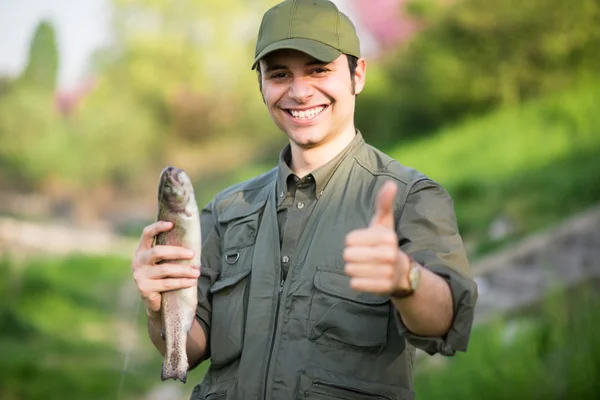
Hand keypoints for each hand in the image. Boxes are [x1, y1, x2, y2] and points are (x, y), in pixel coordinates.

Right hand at [131, 221, 199, 316]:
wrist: (156, 303)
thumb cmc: (164, 277)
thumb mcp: (165, 262)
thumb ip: (171, 252)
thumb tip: (192, 239)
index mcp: (143, 250)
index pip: (147, 234)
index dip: (158, 227)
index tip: (172, 224)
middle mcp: (138, 261)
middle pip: (158, 251)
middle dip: (177, 252)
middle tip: (192, 254)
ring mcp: (139, 275)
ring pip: (165, 269)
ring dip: (184, 270)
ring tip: (197, 272)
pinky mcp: (144, 288)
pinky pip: (166, 284)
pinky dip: (181, 282)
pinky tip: (192, 282)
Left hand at [343, 180, 410, 294]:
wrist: (402, 272)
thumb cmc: (386, 242)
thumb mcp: (384, 222)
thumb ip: (384, 203)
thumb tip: (390, 183)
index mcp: (388, 237)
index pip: (349, 240)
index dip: (352, 241)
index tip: (364, 242)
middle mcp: (390, 255)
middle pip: (348, 255)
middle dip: (351, 256)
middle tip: (363, 256)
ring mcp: (387, 273)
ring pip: (350, 270)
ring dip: (354, 268)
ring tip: (366, 266)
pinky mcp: (383, 288)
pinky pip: (355, 284)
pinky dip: (357, 281)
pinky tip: (367, 277)